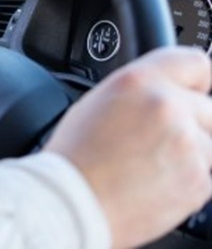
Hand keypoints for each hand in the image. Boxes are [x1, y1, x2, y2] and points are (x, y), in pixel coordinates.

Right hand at [46, 46, 211, 247]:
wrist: (70, 203)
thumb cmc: (74, 157)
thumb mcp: (98, 102)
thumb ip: (141, 92)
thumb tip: (169, 93)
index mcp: (140, 81)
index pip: (196, 63)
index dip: (197, 82)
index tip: (198, 92)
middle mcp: (168, 107)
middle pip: (209, 108)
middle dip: (193, 122)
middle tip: (160, 140)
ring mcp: (188, 145)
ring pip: (210, 143)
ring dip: (190, 153)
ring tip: (149, 166)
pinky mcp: (198, 181)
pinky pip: (207, 174)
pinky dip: (187, 179)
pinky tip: (153, 182)